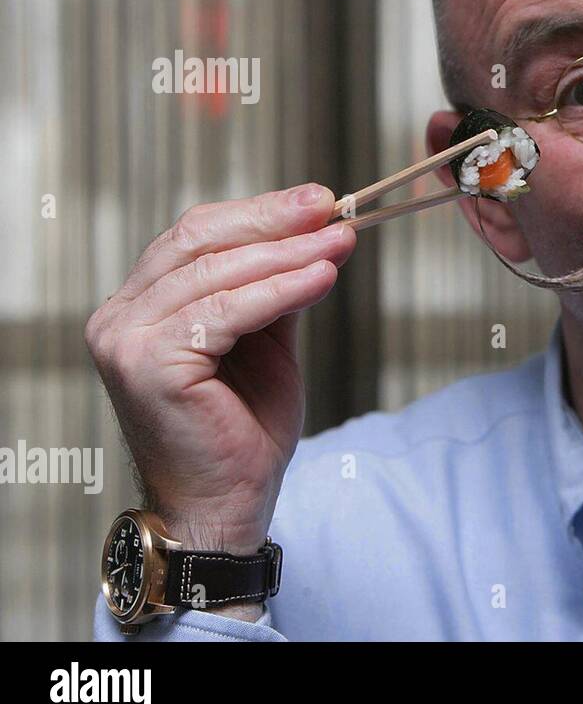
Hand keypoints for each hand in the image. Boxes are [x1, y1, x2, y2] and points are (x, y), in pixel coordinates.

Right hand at [85, 185, 355, 554]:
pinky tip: (322, 278)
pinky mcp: (149, 364)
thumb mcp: (265, 341)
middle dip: (274, 220)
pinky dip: (281, 290)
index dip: (259, 211)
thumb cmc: (243, 430)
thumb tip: (317, 232)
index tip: (318, 199)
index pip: (197, 236)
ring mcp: (127, 339)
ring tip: (340, 241)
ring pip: (217, 273)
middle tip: (331, 206)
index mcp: (141, 305)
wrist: (228, 504)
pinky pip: (227, 312)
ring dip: (289, 253)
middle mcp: (120, 317)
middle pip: (200, 241)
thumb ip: (275, 288)